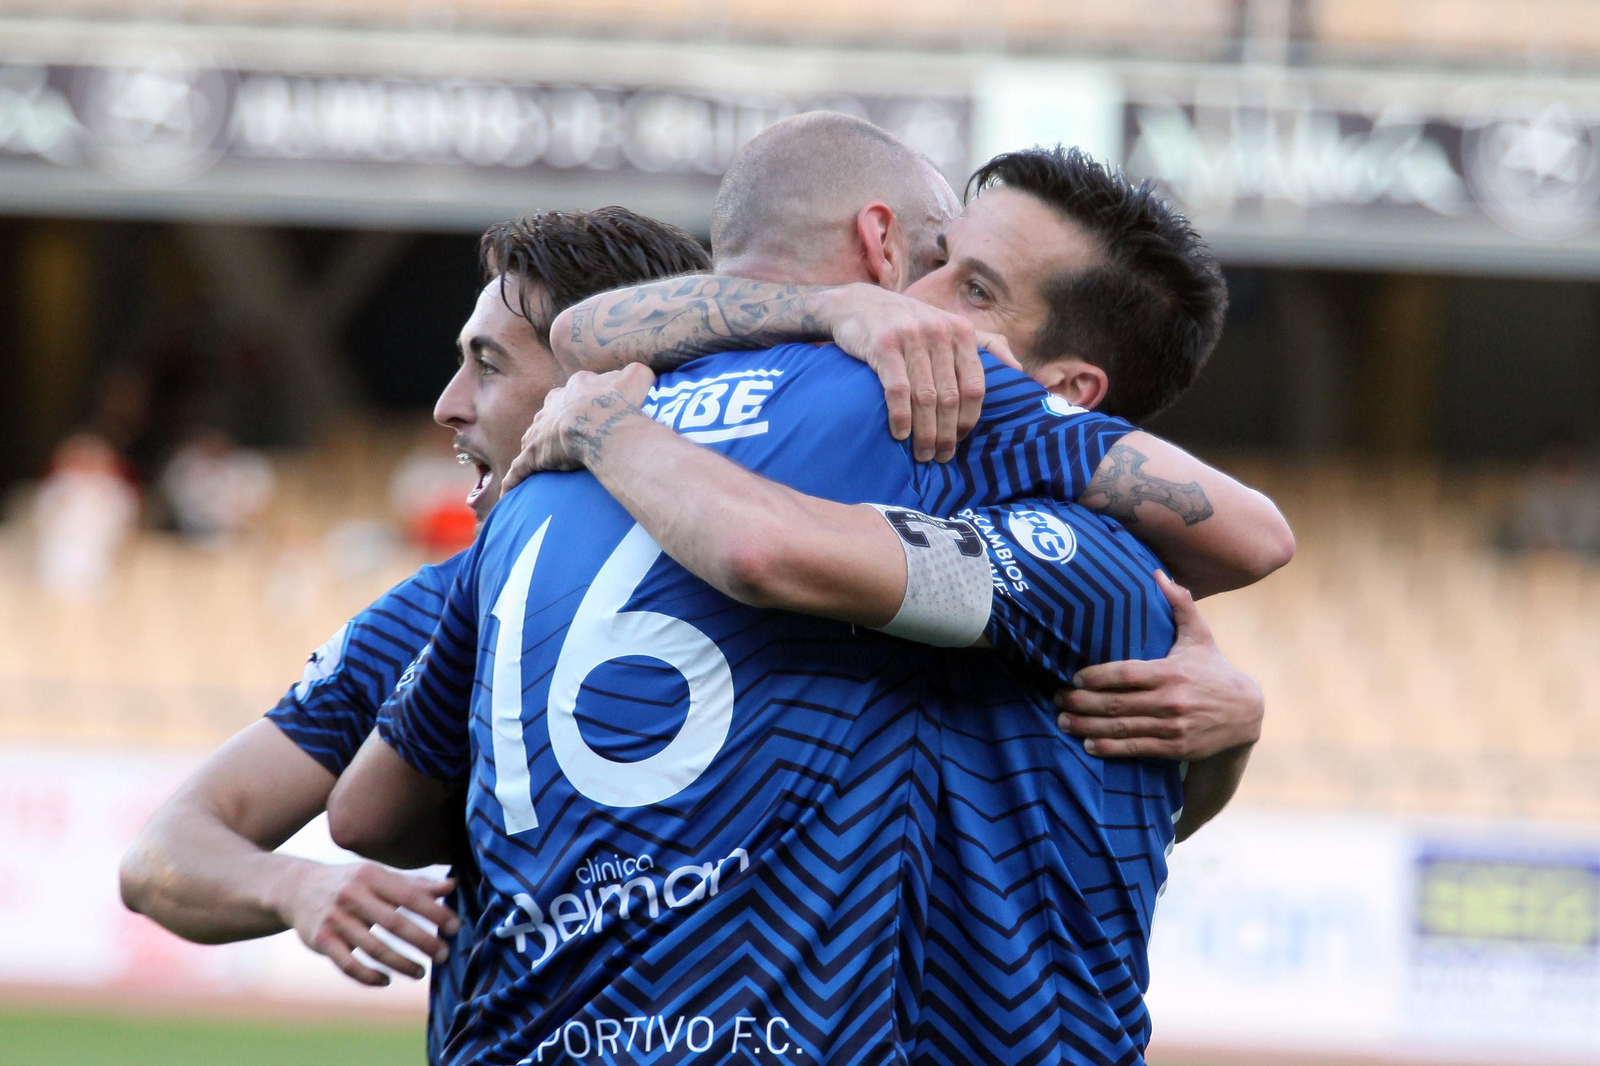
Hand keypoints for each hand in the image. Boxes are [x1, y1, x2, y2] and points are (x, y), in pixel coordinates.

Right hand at [280, 860, 460, 986]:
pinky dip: (369, 976)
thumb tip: (452, 886)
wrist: (297, 888)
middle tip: (444, 955)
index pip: (409, 896)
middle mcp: (352, 895)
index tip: (455, 927)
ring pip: (373, 948)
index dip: (435, 912)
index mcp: (371, 875)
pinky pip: (348, 964)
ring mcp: (334, 919)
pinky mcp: (320, 940)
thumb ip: (414, 883)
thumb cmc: (351, 882)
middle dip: (423, 941)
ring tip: (421, 972)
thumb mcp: (379, 875)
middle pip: (394, 923)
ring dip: (401, 963)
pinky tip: (386, 980)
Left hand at [503, 364, 655, 491]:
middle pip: (552, 412)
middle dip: (557, 423)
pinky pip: (520, 469)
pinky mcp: (533, 454)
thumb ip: (637, 373)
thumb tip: (639, 375)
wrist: (597, 422)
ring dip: (538, 447)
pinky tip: (510, 492)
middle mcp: (553, 405)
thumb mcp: (636, 378)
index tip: (595, 413)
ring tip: (545, 461)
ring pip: (535, 437)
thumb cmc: (618, 402)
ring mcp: (540, 429)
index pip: (577, 391)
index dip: (587, 402)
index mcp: (576, 386)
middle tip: (570, 437)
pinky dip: (515, 479)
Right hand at [823, 285, 1021, 463]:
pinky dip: (901, 416)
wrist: (858, 304)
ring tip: (922, 454)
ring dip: (924, 432)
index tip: (961, 441)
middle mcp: (939, 332)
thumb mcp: (950, 325)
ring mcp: (910, 337)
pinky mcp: (883, 345)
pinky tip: (900, 434)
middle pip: (950, 397)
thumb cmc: (909, 323)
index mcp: (961, 331)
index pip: (975, 386)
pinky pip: (898, 390)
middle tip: (941, 457)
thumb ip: (987, 345)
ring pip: (925, 397)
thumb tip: (1020, 370)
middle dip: (947, 433)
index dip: (969, 419)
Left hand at [1054, 571, 1262, 759]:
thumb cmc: (1214, 669)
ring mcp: (1173, 726)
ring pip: (1122, 728)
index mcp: (1172, 671)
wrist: (1247, 714)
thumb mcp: (1200, 636)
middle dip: (1082, 703)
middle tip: (1057, 699)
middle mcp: (1171, 699)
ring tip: (1062, 722)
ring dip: (1088, 726)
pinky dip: (1111, 749)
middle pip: (1117, 703)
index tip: (1074, 677)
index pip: (1126, 673)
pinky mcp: (1176, 748)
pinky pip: (1137, 748)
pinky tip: (1088, 744)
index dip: (1097, 676)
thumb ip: (1180, 604)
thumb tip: (1158, 572)